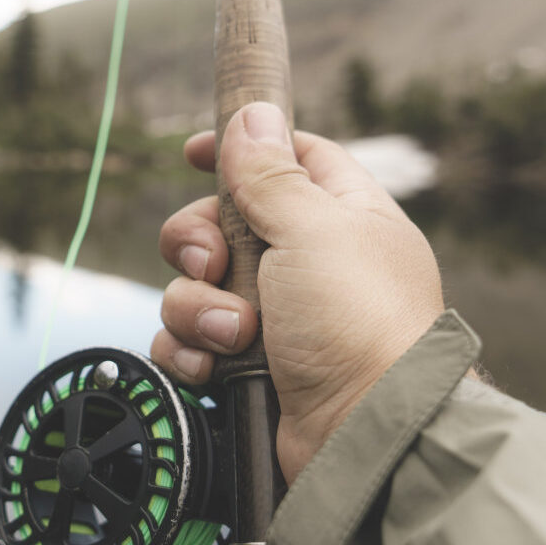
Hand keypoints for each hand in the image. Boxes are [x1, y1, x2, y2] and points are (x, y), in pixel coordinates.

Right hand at [152, 103, 445, 481]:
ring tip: (235, 333)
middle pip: (217, 223)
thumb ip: (272, 174)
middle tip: (213, 264)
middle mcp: (301, 260)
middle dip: (197, 242)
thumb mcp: (314, 230)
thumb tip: (252, 113)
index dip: (238, 149)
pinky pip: (185, 337)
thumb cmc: (356, 323)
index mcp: (335, 215)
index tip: (193, 152)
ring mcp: (270, 312)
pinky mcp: (242, 358)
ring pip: (191, 283)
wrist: (360, 431)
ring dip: (199, 307)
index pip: (285, 159)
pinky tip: (215, 365)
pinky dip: (191, 349)